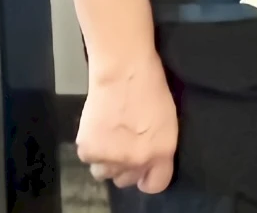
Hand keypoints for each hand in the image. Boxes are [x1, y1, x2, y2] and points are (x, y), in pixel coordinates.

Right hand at [76, 59, 177, 191]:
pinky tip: (98, 128)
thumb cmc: (151, 88)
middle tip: (123, 145)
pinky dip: (92, 147)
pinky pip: (89, 159)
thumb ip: (158, 148)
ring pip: (104, 173)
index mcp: (161, 152)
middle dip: (125, 167)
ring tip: (110, 136)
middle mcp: (136, 161)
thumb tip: (148, 163)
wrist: (123, 71)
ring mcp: (111, 158)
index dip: (147, 177)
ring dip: (106, 160)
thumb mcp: (168, 122)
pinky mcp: (88, 151)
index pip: (155, 185)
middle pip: (126, 180)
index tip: (143, 170)